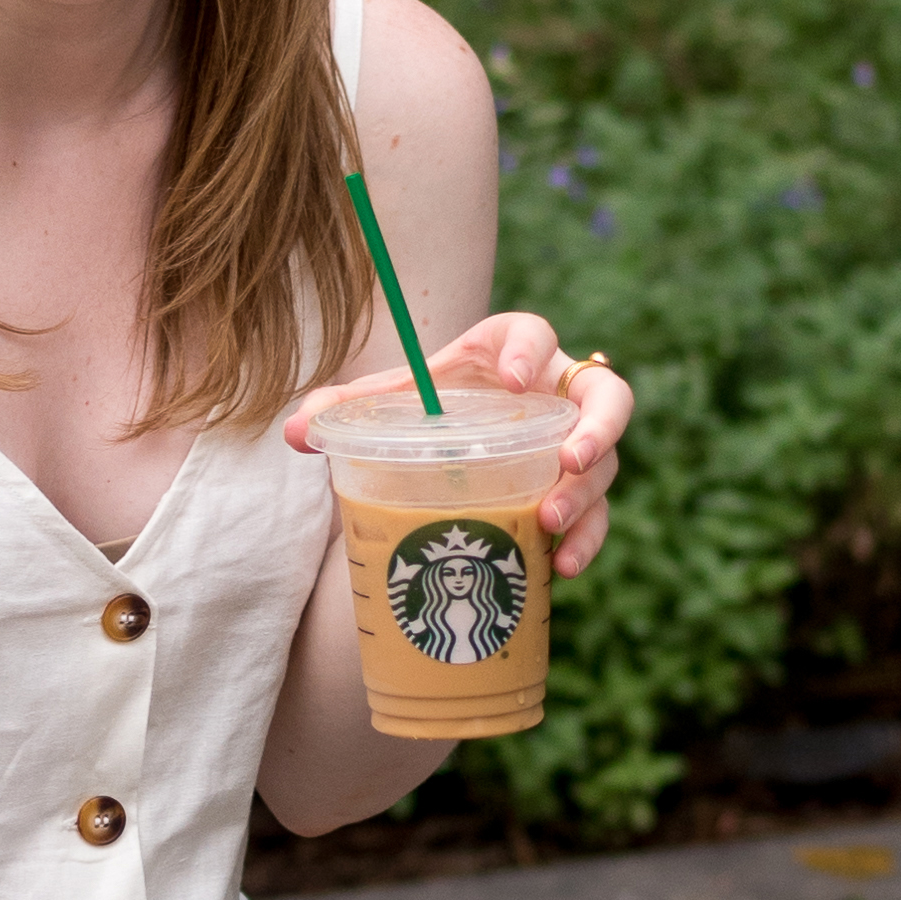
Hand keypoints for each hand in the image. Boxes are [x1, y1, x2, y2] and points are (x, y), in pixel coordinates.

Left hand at [285, 316, 634, 581]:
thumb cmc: (430, 408)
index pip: (534, 334)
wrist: (456, 437)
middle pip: (607, 397)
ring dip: (586, 494)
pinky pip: (599, 513)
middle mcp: (558, 393)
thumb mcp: (392, 403)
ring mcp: (579, 442)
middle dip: (596, 428)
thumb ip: (347, 411)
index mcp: (511, 353)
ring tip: (550, 521)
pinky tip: (562, 566)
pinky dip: (586, 539)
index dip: (530, 351)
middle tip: (568, 460)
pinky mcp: (581, 490)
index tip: (512, 379)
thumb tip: (294, 434)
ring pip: (607, 462)